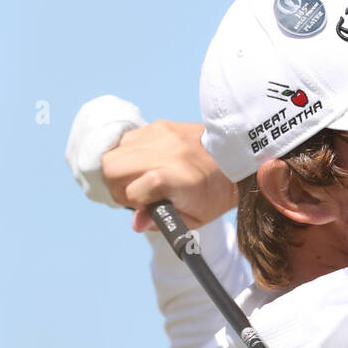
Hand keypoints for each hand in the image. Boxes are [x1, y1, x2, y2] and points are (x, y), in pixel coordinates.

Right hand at [103, 120, 237, 232]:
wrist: (235, 159)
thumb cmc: (215, 193)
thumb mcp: (194, 218)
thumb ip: (162, 221)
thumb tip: (136, 223)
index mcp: (174, 179)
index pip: (131, 192)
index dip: (134, 203)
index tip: (145, 207)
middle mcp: (165, 152)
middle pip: (112, 167)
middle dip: (115, 185)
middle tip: (132, 193)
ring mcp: (160, 135)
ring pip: (115, 151)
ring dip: (120, 168)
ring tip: (138, 178)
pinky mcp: (159, 125)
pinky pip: (127, 139)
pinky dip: (128, 154)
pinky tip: (144, 163)